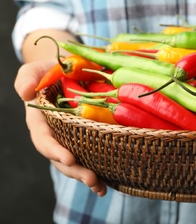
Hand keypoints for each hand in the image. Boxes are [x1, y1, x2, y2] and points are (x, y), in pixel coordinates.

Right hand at [14, 60, 106, 195]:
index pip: (44, 139)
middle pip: (61, 157)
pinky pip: (91, 155)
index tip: (69, 158)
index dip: (54, 150)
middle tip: (91, 179)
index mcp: (40, 121)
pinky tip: (110, 181)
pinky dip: (100, 168)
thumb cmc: (50, 70)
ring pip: (76, 161)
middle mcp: (56, 134)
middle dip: (75, 170)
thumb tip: (25, 93)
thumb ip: (27, 78)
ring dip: (87, 176)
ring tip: (100, 187)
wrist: (69, 70)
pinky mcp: (87, 137)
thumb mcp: (35, 69)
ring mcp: (71, 138)